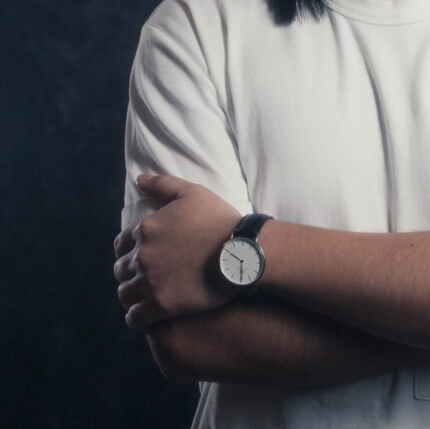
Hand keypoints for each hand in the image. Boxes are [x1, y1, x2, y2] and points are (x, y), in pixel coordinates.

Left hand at [113, 173, 241, 330]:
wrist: (241, 249)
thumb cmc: (220, 219)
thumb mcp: (192, 193)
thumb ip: (163, 184)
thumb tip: (139, 179)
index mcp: (146, 229)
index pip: (120, 244)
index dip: (129, 251)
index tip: (141, 257)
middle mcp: (142, 255)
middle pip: (120, 270)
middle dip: (129, 274)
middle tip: (145, 278)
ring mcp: (150, 281)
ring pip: (124, 294)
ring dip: (132, 296)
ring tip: (145, 298)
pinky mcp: (161, 305)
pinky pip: (134, 318)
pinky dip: (137, 318)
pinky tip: (147, 317)